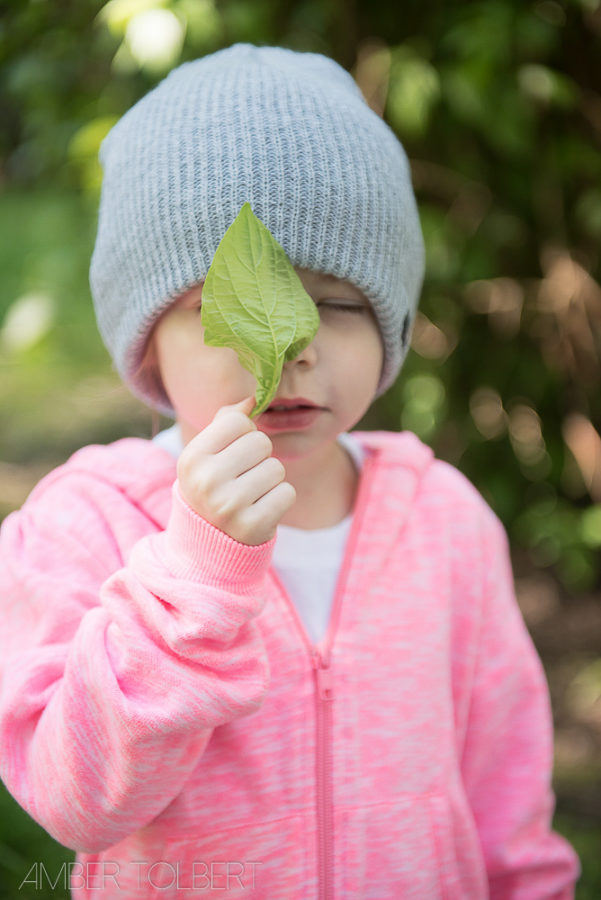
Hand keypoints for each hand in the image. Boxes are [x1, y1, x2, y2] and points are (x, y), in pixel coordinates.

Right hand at [176, 397, 295, 544]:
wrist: (208, 545)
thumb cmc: (213, 488)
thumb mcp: (207, 456)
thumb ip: (226, 422)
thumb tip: (252, 398)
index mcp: (192, 458)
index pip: (237, 422)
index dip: (244, 434)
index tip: (234, 452)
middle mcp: (206, 481)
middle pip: (260, 443)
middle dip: (260, 457)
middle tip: (245, 477)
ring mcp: (229, 505)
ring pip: (276, 468)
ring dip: (271, 480)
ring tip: (252, 495)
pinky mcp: (253, 526)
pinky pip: (287, 493)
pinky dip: (280, 499)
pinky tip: (261, 509)